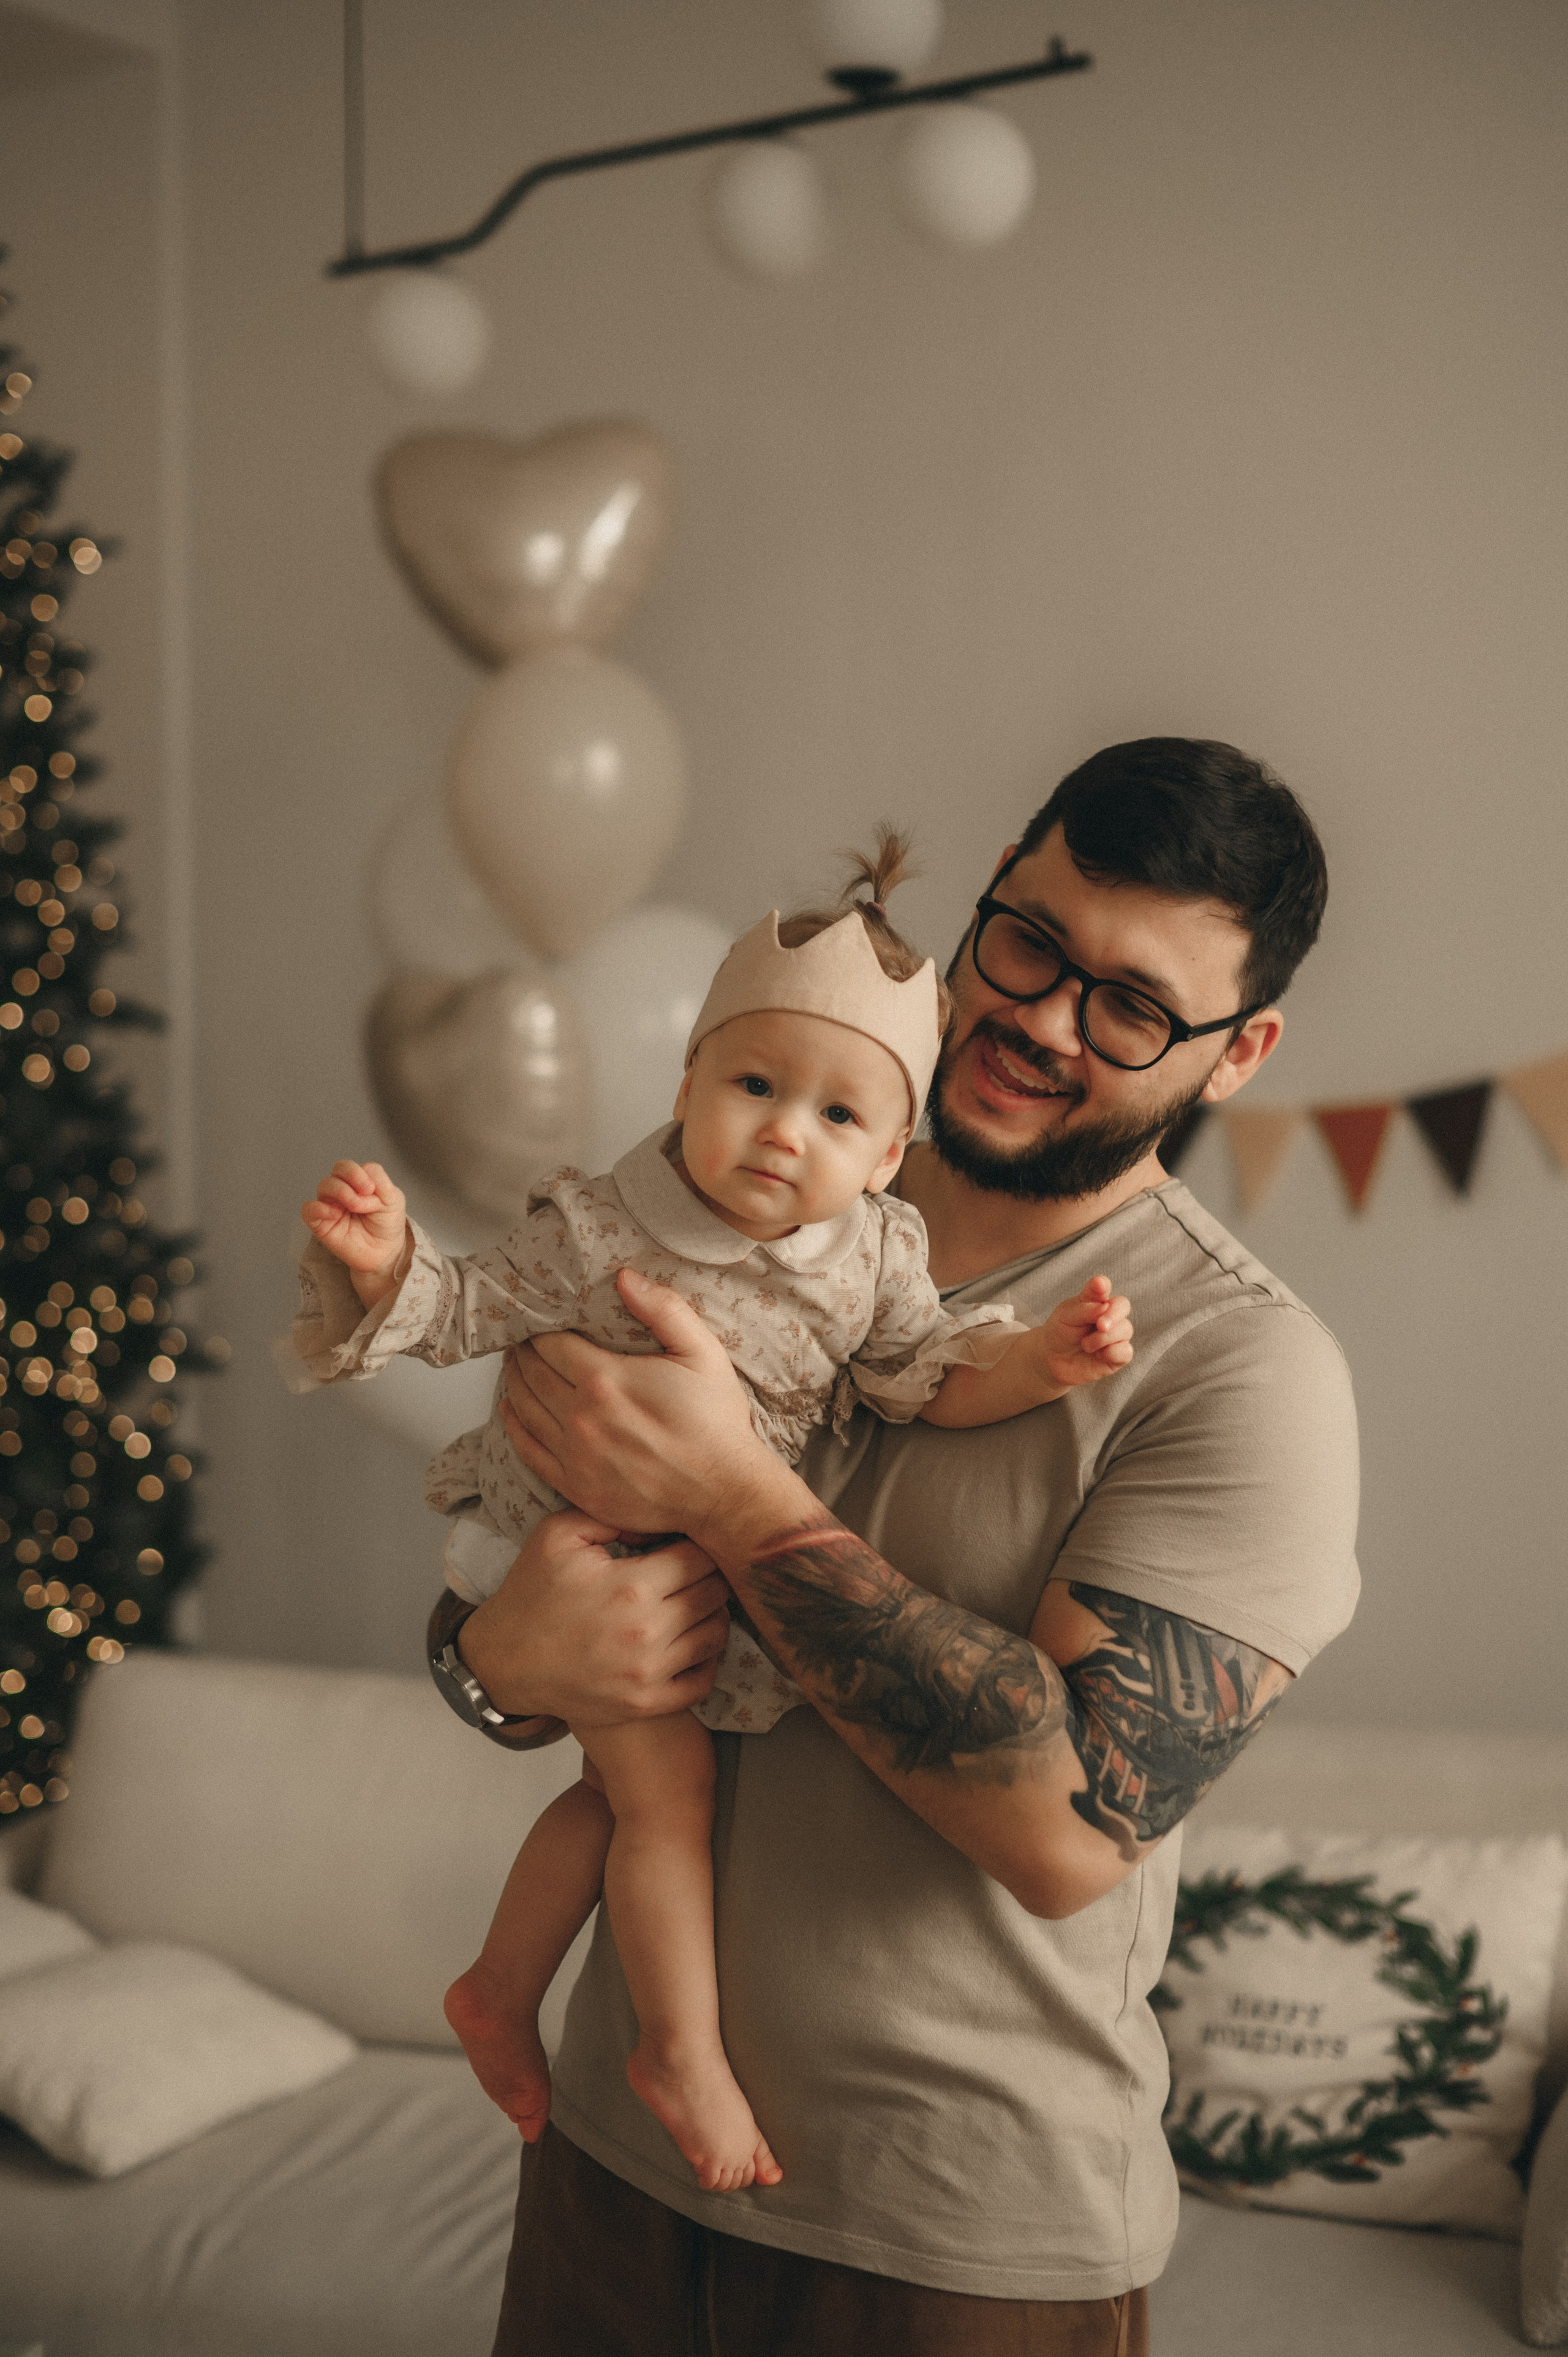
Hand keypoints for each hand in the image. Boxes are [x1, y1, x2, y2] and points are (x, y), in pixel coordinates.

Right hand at [301, 1159, 406, 1305]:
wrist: (384, 1252)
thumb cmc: (386, 1224)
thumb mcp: (394, 1199)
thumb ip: (380, 1182)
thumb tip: (360, 1187)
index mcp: (358, 1181)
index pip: (352, 1166)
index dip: (360, 1174)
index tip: (372, 1190)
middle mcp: (342, 1190)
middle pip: (338, 1168)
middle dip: (351, 1177)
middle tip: (365, 1194)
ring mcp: (330, 1205)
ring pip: (324, 1185)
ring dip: (342, 1192)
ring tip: (355, 1208)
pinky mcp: (320, 1223)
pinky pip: (308, 1209)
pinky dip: (320, 1208)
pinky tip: (335, 1215)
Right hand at [457, 1506, 731, 1726]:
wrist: (503, 1662)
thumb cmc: (531, 1593)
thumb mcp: (559, 1535)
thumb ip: (613, 1516)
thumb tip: (658, 1518)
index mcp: (631, 1585)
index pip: (700, 1557)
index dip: (695, 1545)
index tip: (682, 1545)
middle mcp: (647, 1631)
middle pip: (716, 1594)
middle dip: (709, 1576)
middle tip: (691, 1572)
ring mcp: (648, 1673)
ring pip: (716, 1635)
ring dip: (711, 1615)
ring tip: (692, 1604)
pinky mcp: (644, 1703)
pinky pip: (703, 1682)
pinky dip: (706, 1661)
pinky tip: (689, 1644)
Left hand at [498, 1265, 778, 1544]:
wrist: (724, 1492)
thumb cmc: (716, 1422)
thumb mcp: (703, 1353)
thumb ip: (663, 1309)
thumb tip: (624, 1277)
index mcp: (606, 1379)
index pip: (551, 1345)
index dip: (540, 1330)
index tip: (538, 1322)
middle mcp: (582, 1417)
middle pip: (532, 1374)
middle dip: (523, 1353)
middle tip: (522, 1341)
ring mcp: (575, 1455)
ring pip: (524, 1409)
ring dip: (515, 1382)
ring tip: (515, 1366)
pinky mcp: (576, 1486)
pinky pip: (528, 1451)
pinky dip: (513, 1427)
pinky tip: (509, 1410)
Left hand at [1033, 1275, 1133, 1391]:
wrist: (1053, 1359)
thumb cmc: (1061, 1332)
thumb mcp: (1066, 1317)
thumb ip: (1085, 1310)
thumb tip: (1105, 1307)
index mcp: (1094, 1300)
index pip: (1102, 1286)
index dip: (1102, 1285)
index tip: (1099, 1284)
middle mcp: (1109, 1314)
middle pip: (1123, 1305)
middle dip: (1113, 1314)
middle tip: (1101, 1325)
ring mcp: (1116, 1334)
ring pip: (1125, 1329)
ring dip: (1103, 1338)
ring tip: (1085, 1345)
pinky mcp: (1118, 1355)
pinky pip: (1126, 1351)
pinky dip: (1112, 1353)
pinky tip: (1099, 1355)